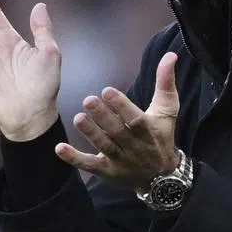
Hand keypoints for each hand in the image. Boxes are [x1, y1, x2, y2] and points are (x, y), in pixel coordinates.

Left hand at [56, 52, 180, 189]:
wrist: (161, 177)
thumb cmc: (161, 136)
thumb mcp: (167, 110)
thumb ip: (165, 83)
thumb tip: (170, 55)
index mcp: (148, 131)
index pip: (135, 119)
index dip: (122, 106)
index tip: (107, 90)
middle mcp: (134, 147)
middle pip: (118, 132)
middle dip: (103, 117)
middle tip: (88, 100)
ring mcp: (119, 160)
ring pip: (104, 146)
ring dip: (90, 133)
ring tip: (78, 118)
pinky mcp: (107, 171)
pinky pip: (90, 165)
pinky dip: (75, 158)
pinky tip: (60, 148)